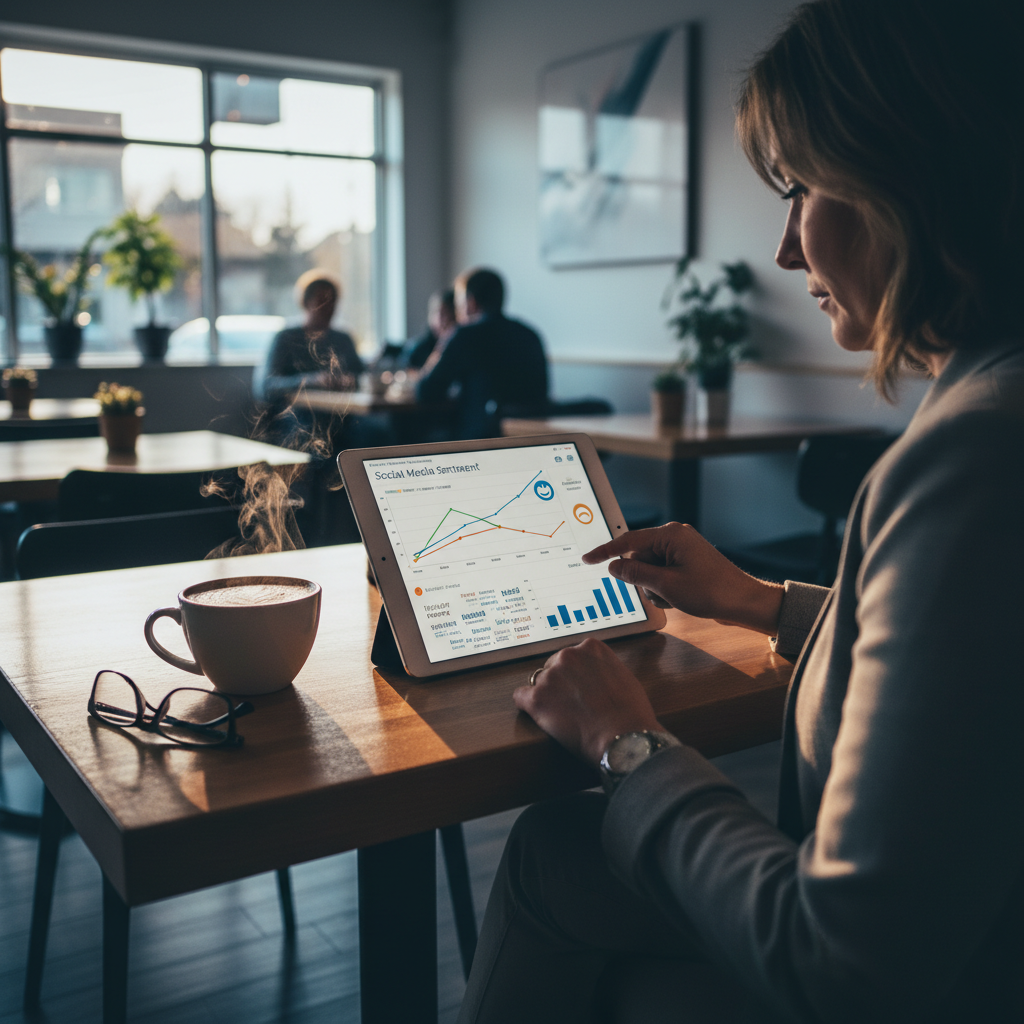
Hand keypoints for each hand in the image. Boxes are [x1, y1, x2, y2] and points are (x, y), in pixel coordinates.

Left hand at [513, 637, 660, 765]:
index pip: (571, 657)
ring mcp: (550, 676)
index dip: (574, 675)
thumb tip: (595, 673)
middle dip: (559, 685)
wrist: (624, 738)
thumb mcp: (623, 675)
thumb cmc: (630, 713)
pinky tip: (538, 715)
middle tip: (571, 704)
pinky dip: (527, 706)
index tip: (577, 687)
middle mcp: (567, 655)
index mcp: (590, 647)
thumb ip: (603, 667)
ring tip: (563, 716)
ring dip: (547, 697)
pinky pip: (520, 697)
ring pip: (538, 683)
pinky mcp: (537, 698)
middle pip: (552, 667)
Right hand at [584, 523, 783, 634]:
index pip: (628, 541)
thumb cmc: (711, 591)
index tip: (587, 558)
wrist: (743, 602)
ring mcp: (681, 549)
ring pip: (649, 568)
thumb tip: (614, 567)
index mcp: (670, 535)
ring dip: (654, 587)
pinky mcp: (686, 562)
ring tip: (675, 597)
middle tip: (661, 593)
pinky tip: (680, 598)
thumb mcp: (666, 586)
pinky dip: (664, 588)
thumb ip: (635, 574)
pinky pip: (662, 573)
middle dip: (642, 578)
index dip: (605, 552)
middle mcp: (675, 537)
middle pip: (639, 557)